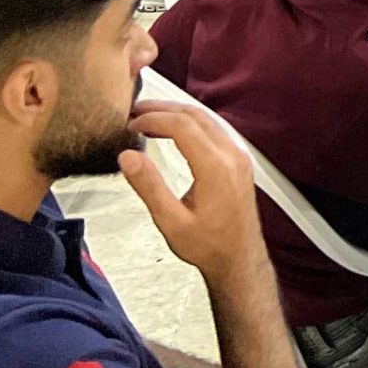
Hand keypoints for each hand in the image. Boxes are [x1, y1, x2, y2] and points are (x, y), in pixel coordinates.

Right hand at [120, 103, 263, 286]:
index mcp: (216, 168)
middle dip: (163, 109)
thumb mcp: (171, 221)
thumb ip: (149, 186)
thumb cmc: (208, 246)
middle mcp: (232, 156)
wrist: (239, 258)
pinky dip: (191, 123)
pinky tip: (174, 129)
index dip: (153, 118)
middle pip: (196, 116)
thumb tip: (128, 157)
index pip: (182, 126)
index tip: (130, 123)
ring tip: (148, 116)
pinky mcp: (239, 162)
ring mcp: (239, 157)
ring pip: (208, 120)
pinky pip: (215, 130)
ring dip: (177, 113)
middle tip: (135, 111)